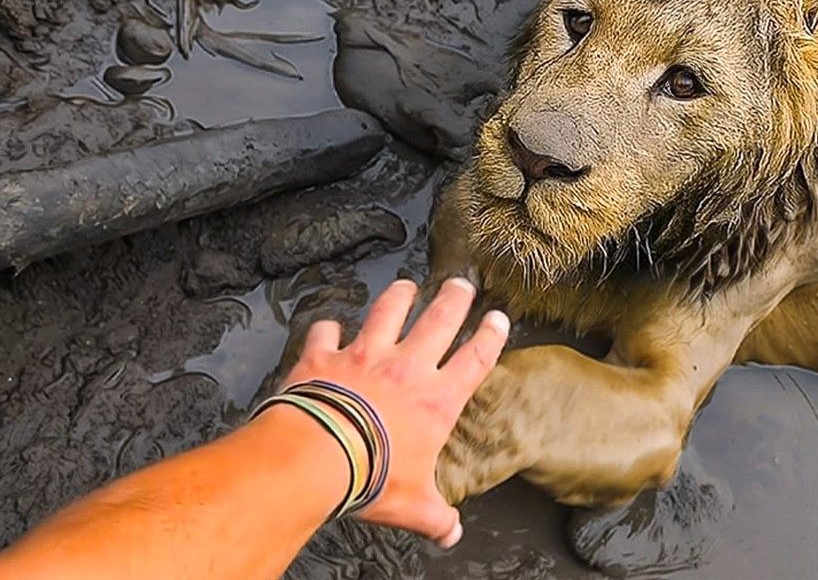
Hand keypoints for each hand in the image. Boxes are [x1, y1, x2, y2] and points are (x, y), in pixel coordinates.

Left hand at [278, 277, 507, 548]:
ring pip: (389, 311)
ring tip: (406, 285)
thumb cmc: (371, 476)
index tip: (499, 319)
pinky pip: (326, 332)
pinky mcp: (325, 355)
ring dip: (399, 296)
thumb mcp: (412, 504)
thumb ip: (435, 515)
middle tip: (461, 285)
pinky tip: (328, 326)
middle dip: (454, 299)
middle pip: (439, 320)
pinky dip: (327, 329)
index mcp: (437, 399)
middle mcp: (407, 367)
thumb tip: (450, 533)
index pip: (475, 358)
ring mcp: (365, 355)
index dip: (491, 336)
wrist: (317, 456)